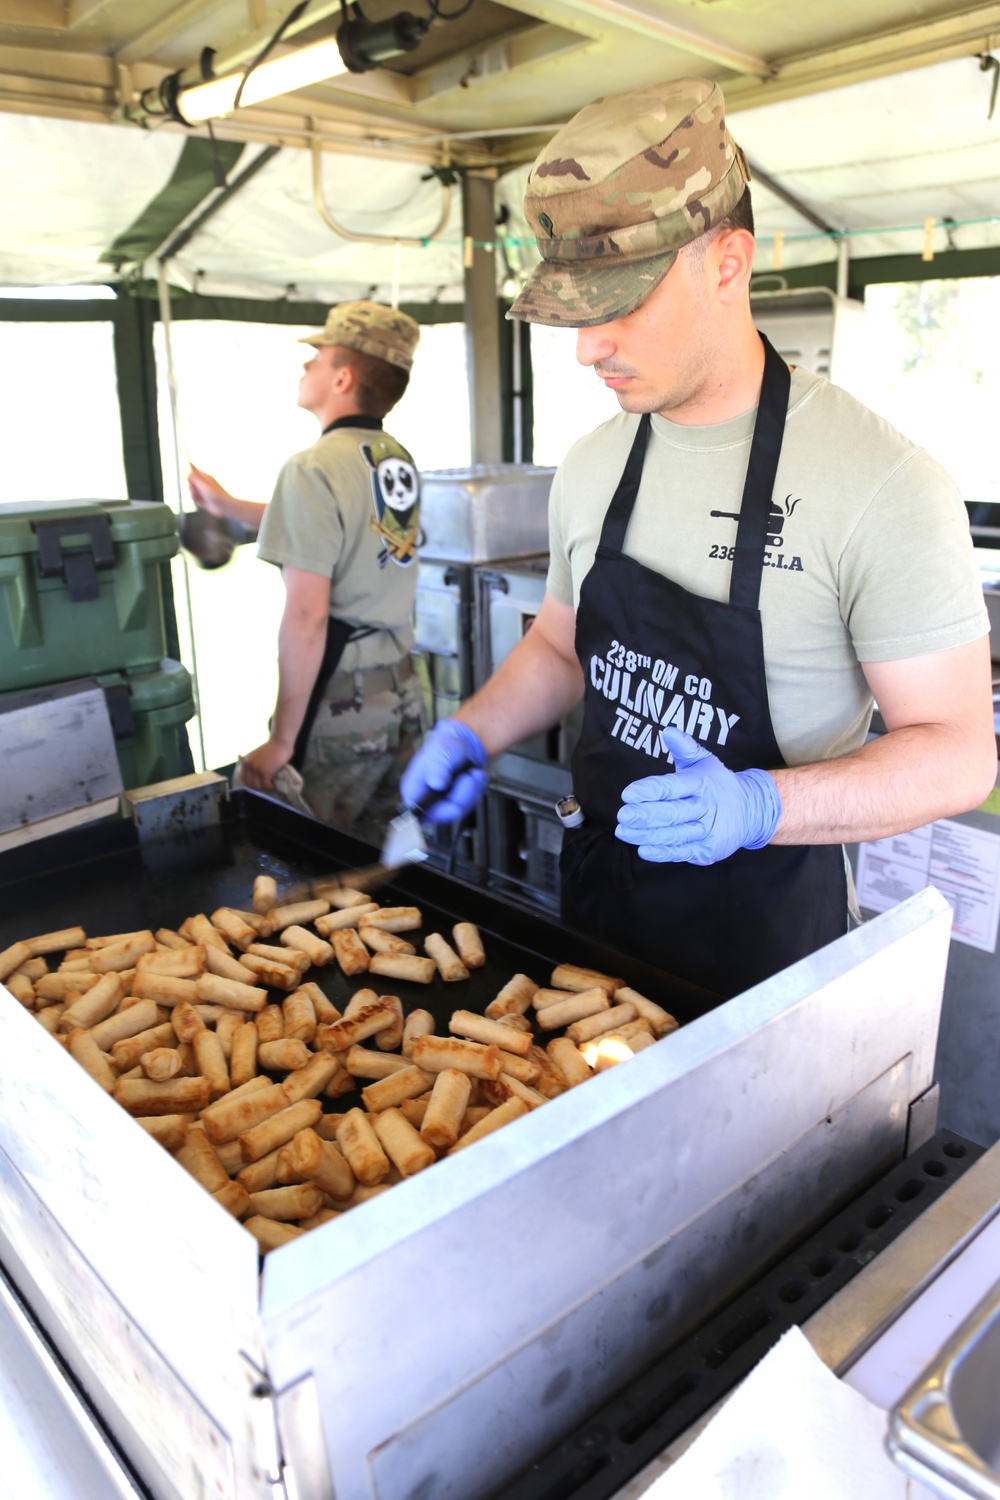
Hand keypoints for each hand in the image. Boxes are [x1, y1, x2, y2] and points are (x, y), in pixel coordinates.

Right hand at [188, 465, 233, 518]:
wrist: (224, 506)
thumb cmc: (216, 495)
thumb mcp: (204, 485)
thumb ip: (195, 478)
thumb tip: (189, 474)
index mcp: (205, 477)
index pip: (193, 473)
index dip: (190, 477)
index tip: (191, 482)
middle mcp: (203, 484)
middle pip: (191, 482)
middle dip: (191, 487)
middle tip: (196, 491)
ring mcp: (203, 491)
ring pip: (192, 491)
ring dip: (193, 495)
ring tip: (199, 498)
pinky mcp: (203, 499)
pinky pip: (194, 498)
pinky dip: (195, 500)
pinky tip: (200, 502)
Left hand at [239, 738, 291, 791]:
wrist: (280, 741)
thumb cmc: (273, 747)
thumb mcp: (258, 756)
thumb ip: (255, 764)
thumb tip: (258, 777)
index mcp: (246, 761)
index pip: (244, 778)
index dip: (251, 783)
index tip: (259, 784)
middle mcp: (249, 765)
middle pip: (250, 784)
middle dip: (259, 787)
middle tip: (267, 785)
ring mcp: (256, 769)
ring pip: (258, 786)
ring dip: (265, 787)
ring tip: (271, 784)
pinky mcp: (264, 772)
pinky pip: (266, 785)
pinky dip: (271, 786)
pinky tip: (274, 784)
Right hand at [399, 720, 488, 824]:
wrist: (463, 745)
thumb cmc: (445, 747)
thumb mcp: (440, 753)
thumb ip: (437, 768)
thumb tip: (436, 784)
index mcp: (413, 789)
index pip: (417, 811)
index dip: (435, 812)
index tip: (455, 805)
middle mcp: (424, 801)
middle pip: (441, 814)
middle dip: (460, 797)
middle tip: (471, 777)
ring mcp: (440, 804)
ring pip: (457, 811)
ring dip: (471, 791)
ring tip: (475, 773)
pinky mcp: (454, 805)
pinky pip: (468, 806)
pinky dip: (476, 791)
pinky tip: (476, 776)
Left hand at [615, 728, 781, 865]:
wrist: (750, 810)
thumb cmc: (717, 783)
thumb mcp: (703, 761)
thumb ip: (684, 747)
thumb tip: (667, 730)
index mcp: (701, 783)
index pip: (672, 786)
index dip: (649, 790)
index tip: (627, 794)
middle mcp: (706, 807)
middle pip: (673, 813)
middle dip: (645, 815)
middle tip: (623, 816)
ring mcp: (708, 831)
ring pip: (675, 835)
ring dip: (647, 835)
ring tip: (624, 832)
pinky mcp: (707, 850)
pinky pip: (682, 852)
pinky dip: (662, 852)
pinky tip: (644, 849)